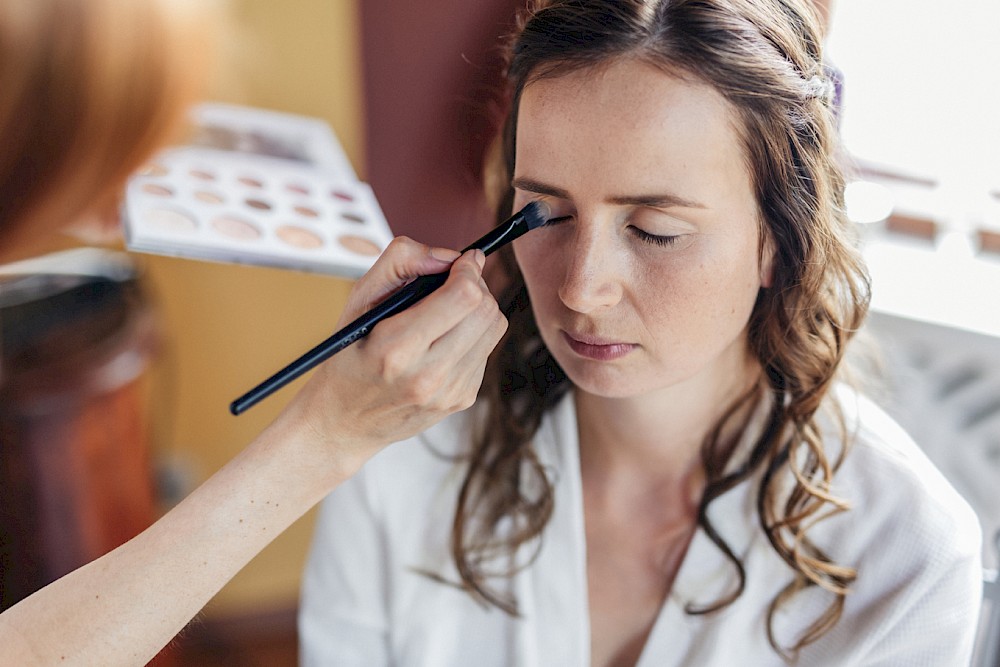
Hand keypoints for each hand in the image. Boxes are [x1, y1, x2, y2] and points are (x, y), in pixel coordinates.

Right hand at [273, 236, 507, 479]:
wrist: (344, 420)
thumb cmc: (349, 354)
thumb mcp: (358, 300)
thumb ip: (399, 262)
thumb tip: (449, 256)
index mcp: (396, 349)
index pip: (463, 296)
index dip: (469, 269)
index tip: (462, 261)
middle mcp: (427, 375)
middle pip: (485, 310)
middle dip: (476, 284)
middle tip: (456, 280)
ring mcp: (449, 392)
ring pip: (494, 328)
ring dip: (478, 308)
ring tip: (449, 309)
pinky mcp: (462, 399)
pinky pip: (487, 349)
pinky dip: (472, 334)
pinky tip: (444, 339)